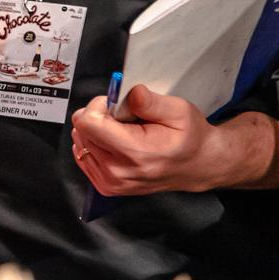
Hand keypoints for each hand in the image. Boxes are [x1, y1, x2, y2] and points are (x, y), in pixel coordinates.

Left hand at [72, 86, 278, 192]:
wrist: (198, 166)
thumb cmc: (190, 137)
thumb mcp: (179, 111)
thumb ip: (150, 102)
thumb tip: (130, 93)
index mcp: (135, 153)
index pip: (88, 123)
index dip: (99, 106)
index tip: (117, 105)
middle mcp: (118, 172)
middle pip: (81, 130)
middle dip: (99, 117)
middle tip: (126, 120)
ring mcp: (111, 182)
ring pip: (80, 141)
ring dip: (97, 131)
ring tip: (125, 133)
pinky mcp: (106, 186)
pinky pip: (82, 154)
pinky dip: (95, 144)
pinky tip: (117, 144)